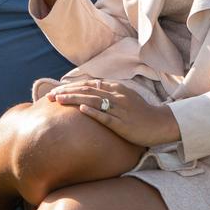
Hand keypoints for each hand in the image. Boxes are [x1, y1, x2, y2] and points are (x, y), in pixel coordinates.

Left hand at [47, 79, 180, 146]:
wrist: (159, 123)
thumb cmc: (141, 112)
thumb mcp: (125, 97)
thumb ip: (109, 92)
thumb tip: (93, 89)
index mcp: (116, 88)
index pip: (88, 85)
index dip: (70, 86)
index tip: (56, 90)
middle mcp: (116, 96)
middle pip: (87, 91)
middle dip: (67, 92)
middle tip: (50, 95)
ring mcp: (119, 109)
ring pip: (93, 101)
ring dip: (74, 99)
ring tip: (58, 100)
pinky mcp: (122, 124)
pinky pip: (106, 117)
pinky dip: (93, 112)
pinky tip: (81, 110)